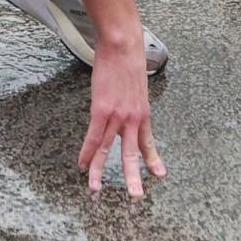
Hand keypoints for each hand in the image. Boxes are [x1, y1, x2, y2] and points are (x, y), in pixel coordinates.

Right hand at [79, 42, 165, 194]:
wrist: (123, 45)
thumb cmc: (129, 59)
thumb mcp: (137, 85)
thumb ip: (133, 101)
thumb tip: (127, 104)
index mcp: (142, 113)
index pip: (148, 142)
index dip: (152, 159)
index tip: (159, 174)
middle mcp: (132, 118)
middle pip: (131, 153)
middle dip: (132, 176)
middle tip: (135, 196)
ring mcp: (117, 115)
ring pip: (107, 149)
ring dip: (100, 171)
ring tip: (95, 189)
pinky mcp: (101, 110)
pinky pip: (93, 137)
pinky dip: (86, 152)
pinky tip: (82, 164)